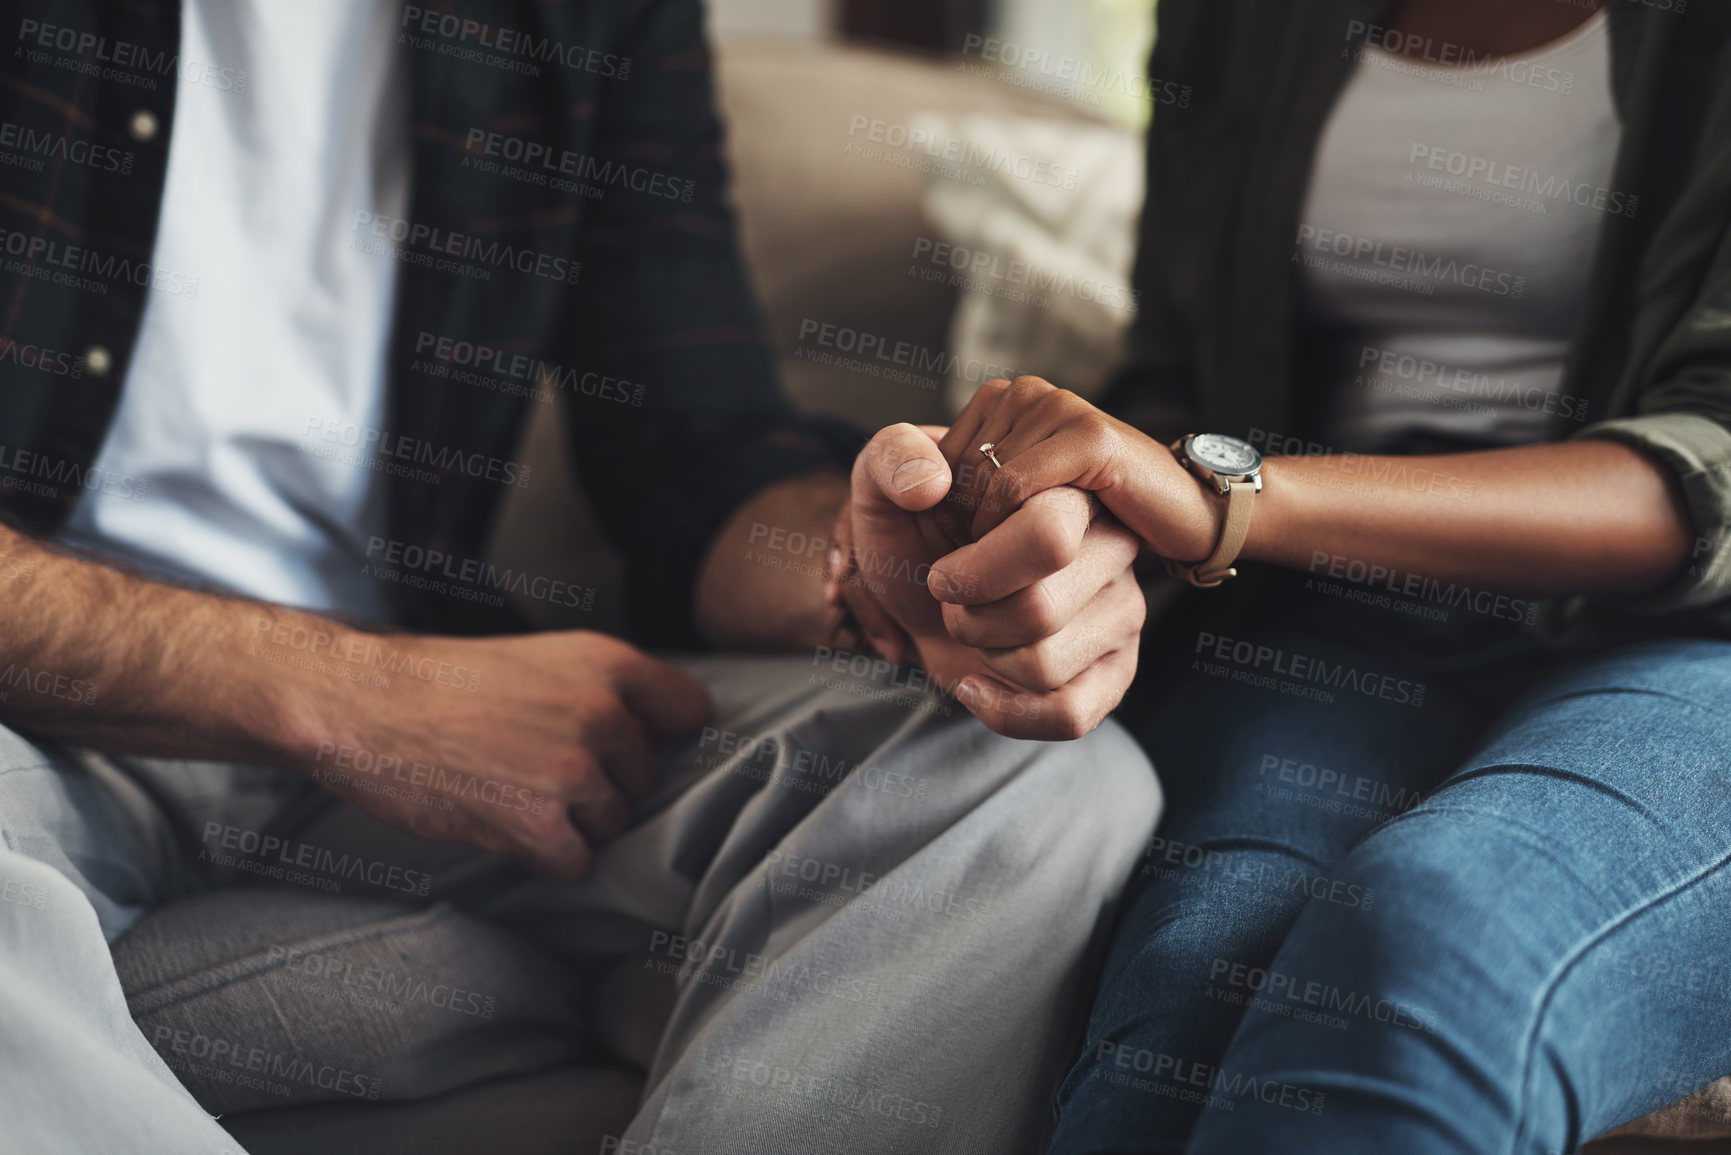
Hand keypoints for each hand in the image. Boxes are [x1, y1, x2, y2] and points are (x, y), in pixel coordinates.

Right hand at [271, 627, 710, 879]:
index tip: (628, 745)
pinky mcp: (540, 826)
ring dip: (571, 824)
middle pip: (643, 780)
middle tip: (532, 767)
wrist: (363, 703)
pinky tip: (504, 825)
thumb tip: (661, 732)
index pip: (690, 710)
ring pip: (612, 826)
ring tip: (511, 792)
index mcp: (608, 664)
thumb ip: (603, 690)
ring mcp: (574, 773)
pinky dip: (545, 858)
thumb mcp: (542, 660)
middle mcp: (603, 715)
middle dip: (600, 785)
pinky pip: (577, 864)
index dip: (661, 735)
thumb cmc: (445, 685)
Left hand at [833, 423, 1143, 739]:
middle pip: (1039, 610)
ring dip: (983, 658)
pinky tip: (977, 683)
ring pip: (1045, 665)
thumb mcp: (886, 486)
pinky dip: (1005, 711)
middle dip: (969, 620)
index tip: (943, 570)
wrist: (924, 593)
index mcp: (1069, 490)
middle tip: (957, 603)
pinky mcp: (1116, 667)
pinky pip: (1070, 715)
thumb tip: (929, 483)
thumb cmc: (915, 535)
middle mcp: (1112, 544)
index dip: (974, 572)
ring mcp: (1122, 608)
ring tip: (978, 631)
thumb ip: (892, 460)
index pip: (1048, 537)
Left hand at [935, 375, 1222, 561]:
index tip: (985, 553)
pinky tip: (1045, 554)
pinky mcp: (1090, 437)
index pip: (930, 467)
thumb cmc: (1091, 520)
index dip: (949, 523)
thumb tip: (922, 489)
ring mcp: (1058, 408)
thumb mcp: (991, 507)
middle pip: (952, 477)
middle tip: (1006, 566)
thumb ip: (925, 478)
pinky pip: (1014, 489)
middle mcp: (1024, 393)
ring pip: (979, 486)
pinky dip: (1010, 532)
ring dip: (991, 541)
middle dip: (969, 535)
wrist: (1184, 519)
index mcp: (998, 401)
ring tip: (1028, 563)